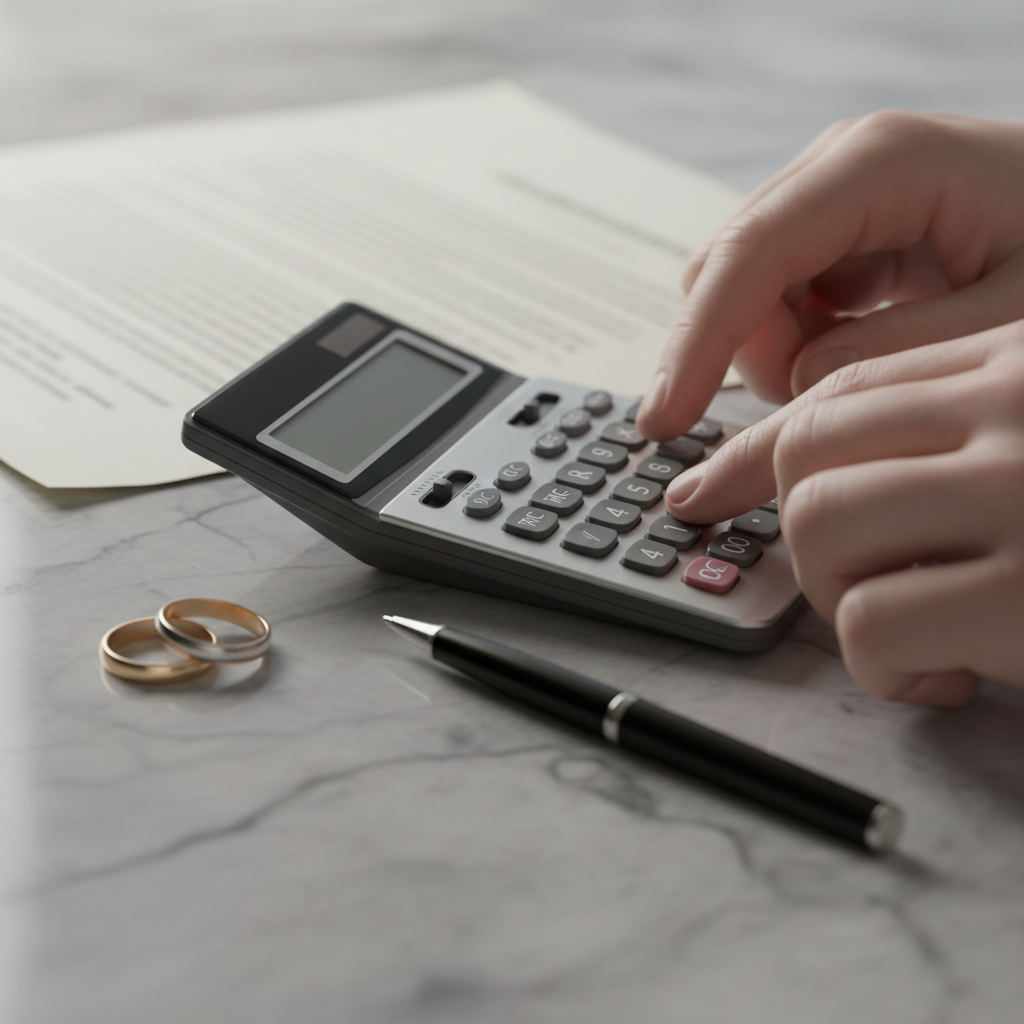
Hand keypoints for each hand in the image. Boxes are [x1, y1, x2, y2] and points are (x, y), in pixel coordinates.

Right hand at [635, 111, 1023, 441]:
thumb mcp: (1016, 314)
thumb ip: (903, 350)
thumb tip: (802, 379)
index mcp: (881, 164)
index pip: (748, 255)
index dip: (696, 344)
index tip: (663, 422)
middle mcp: (840, 168)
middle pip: (726, 272)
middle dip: (743, 353)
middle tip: (808, 407)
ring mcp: (834, 198)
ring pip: (742, 291)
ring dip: (774, 353)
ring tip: (855, 373)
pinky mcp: (839, 232)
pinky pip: (776, 298)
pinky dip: (794, 346)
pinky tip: (851, 356)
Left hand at [663, 324, 1023, 706]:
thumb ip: (943, 439)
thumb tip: (794, 474)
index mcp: (1017, 367)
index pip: (842, 388)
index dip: (754, 449)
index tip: (698, 492)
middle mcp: (1018, 409)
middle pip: (809, 449)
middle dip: (799, 533)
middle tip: (859, 588)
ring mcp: (1022, 493)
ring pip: (817, 521)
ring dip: (838, 595)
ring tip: (913, 638)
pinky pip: (869, 620)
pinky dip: (881, 666)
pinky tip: (942, 677)